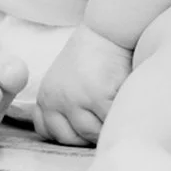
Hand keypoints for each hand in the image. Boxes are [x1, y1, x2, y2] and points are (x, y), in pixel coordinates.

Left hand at [34, 25, 132, 145]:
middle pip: (72, 139)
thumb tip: (81, 138)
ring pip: (92, 134)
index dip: (70, 133)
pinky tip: (124, 105)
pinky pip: (110, 121)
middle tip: (106, 118)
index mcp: (46, 97)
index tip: (86, 122)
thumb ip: (66, 108)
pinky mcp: (97, 97)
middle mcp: (55, 100)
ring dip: (106, 126)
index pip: (49, 133)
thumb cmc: (93, 58)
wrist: (108, 31)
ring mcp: (75, 99)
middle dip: (91, 134)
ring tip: (116, 111)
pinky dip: (119, 116)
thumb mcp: (67, 82)